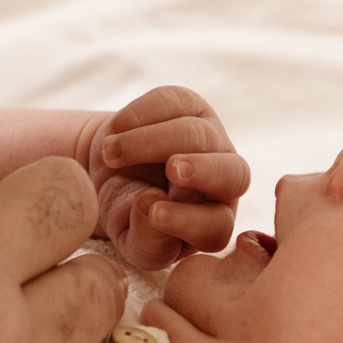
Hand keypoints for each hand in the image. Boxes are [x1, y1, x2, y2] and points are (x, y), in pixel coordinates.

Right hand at [88, 87, 248, 269]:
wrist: (109, 171)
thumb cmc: (126, 213)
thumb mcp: (132, 240)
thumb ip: (148, 241)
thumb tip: (151, 205)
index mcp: (212, 224)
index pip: (216, 226)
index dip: (189, 220)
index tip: (155, 215)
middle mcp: (223, 182)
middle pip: (234, 173)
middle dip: (203, 170)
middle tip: (173, 170)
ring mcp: (211, 140)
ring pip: (199, 134)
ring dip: (149, 142)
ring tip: (110, 153)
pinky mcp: (190, 106)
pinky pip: (175, 101)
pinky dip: (140, 115)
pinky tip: (114, 132)